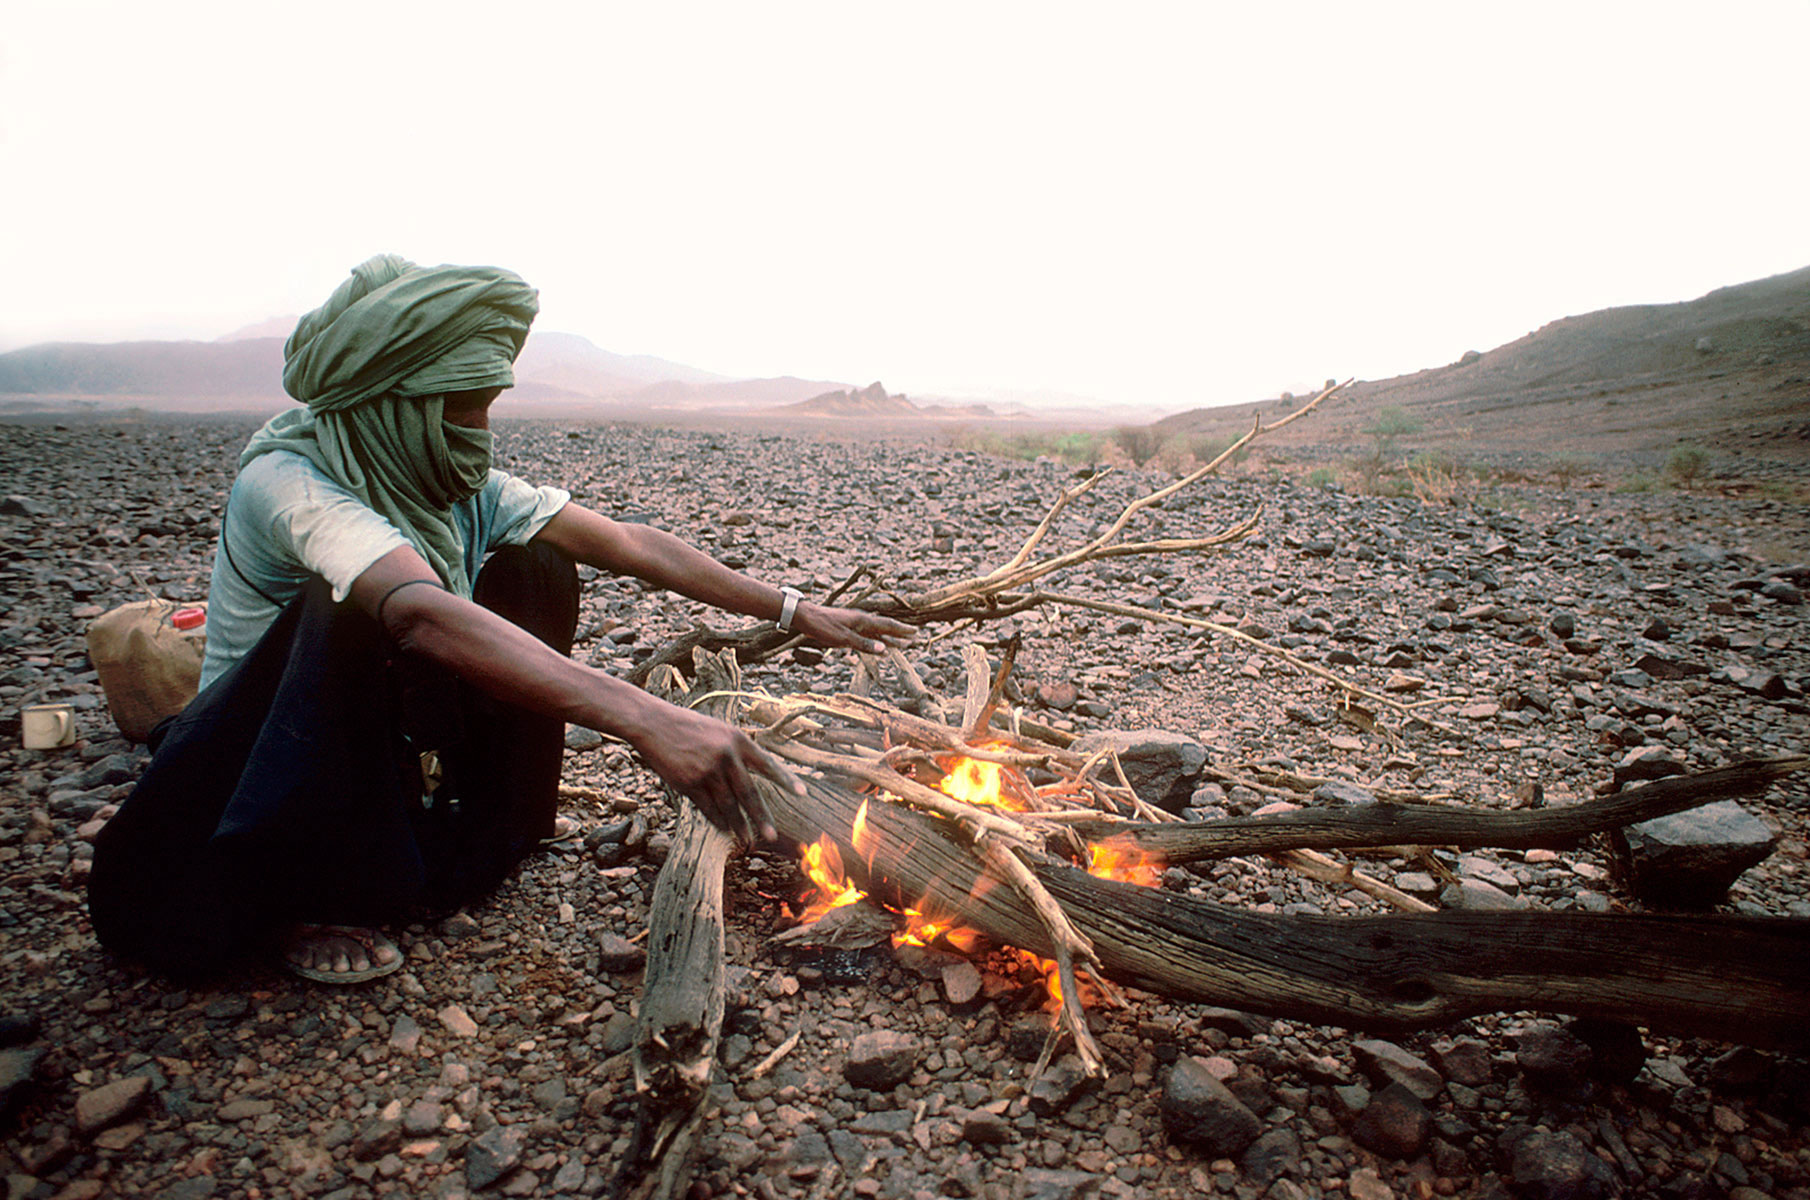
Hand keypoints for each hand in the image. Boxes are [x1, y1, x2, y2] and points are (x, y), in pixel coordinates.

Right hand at [629, 701, 799, 842]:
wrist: (654, 724)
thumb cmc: (689, 727)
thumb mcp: (719, 731)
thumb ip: (737, 752)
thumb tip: (751, 779)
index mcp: (737, 739)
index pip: (768, 763)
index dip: (786, 780)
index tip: (802, 794)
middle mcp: (726, 755)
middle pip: (749, 793)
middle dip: (761, 817)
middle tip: (770, 836)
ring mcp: (707, 770)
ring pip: (728, 805)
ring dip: (738, 824)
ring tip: (746, 839)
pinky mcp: (689, 783)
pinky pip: (708, 808)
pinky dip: (717, 820)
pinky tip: (724, 828)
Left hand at [790, 602, 915, 654]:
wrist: (806, 617)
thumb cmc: (823, 626)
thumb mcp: (844, 638)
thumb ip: (864, 645)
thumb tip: (885, 650)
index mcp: (863, 621)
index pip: (888, 625)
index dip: (901, 631)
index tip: (915, 633)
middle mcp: (862, 621)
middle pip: (885, 628)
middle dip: (899, 634)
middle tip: (914, 639)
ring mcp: (855, 624)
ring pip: (877, 633)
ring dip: (890, 639)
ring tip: (902, 645)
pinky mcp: (848, 629)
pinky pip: (867, 636)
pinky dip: (876, 642)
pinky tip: (879, 648)